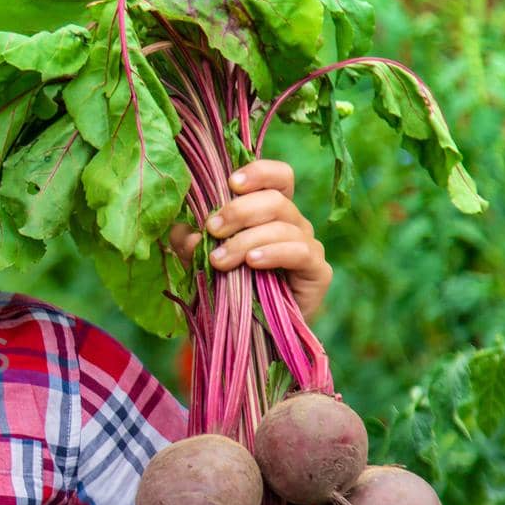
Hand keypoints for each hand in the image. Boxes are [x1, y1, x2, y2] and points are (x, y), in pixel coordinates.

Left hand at [169, 159, 332, 322]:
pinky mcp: (318, 271)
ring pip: (283, 226)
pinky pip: (300, 251)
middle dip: (239, 211)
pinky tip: (252, 262)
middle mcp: (293, 223)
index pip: (277, 177)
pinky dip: (274, 253)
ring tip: (220, 261)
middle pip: (276, 200)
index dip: (259, 172)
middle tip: (212, 229)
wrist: (252, 332)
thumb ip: (189, 243)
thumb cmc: (229, 287)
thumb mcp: (200, 260)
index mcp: (270, 211)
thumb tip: (186, 233)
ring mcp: (308, 245)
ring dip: (246, 240)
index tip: (231, 183)